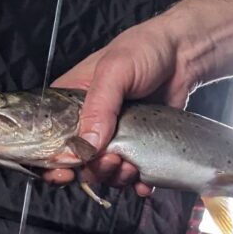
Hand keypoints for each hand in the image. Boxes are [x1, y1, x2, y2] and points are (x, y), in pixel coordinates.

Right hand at [43, 14, 206, 196]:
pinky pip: (134, 173)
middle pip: (79, 162)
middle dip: (93, 171)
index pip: (48, 138)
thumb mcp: (116, 71)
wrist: (184, 55)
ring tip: (132, 167)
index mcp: (70, 102)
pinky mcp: (140, 144)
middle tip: (113, 161)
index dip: (51, 161)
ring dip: (116, 177)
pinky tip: (146, 182)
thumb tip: (86, 147)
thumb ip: (99, 107)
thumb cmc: (144, 50)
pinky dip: (138, 183)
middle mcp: (89, 122)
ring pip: (106, 170)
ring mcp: (115, 135)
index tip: (65, 172)